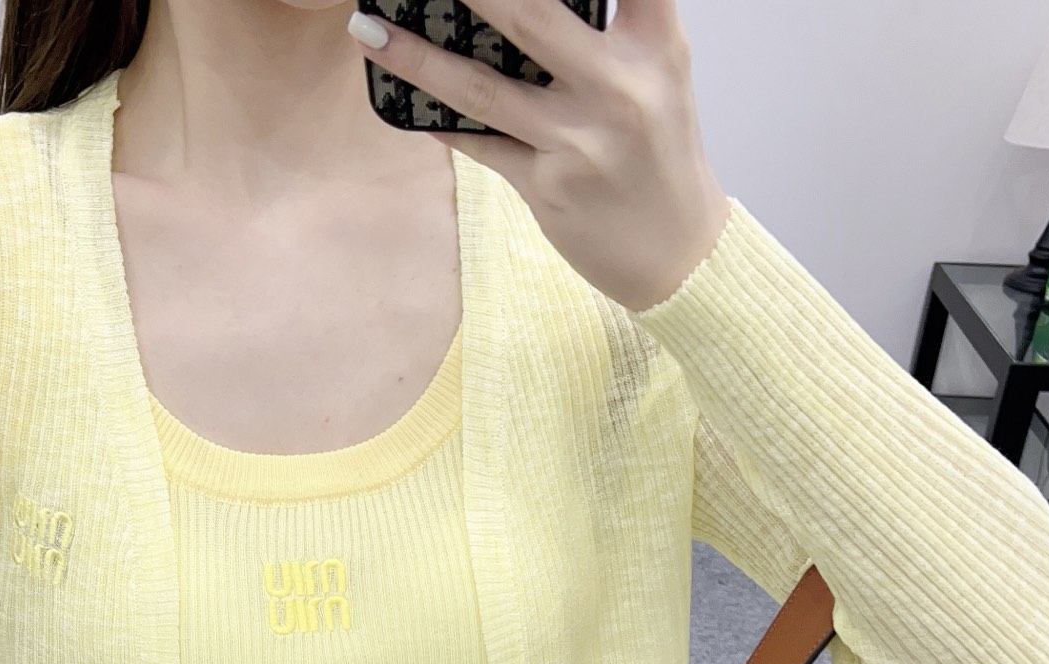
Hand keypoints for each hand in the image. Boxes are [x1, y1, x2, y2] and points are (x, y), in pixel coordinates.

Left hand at [346, 0, 730, 312]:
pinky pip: (480, 145)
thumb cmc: (660, 155)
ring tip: (369, 31)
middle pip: (531, 17)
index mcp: (655, 45)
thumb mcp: (660, 74)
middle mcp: (619, 86)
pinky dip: (440, 122)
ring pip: (483, 89)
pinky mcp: (548, 187)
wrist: (679, 254)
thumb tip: (520, 8)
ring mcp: (579, 140)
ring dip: (418, 58)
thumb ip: (617, 25)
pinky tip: (403, 101)